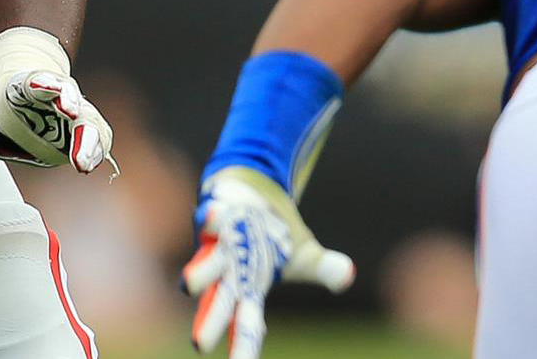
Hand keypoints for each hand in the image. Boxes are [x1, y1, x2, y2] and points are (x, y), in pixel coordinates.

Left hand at [0, 27, 113, 171]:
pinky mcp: (86, 137)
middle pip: (68, 94)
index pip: (34, 80)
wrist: (26, 107)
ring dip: (88, 138)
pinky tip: (87, 167)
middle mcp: (56, 98)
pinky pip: (97, 142)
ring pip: (89, 121)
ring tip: (83, 161)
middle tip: (68, 108)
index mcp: (26, 87)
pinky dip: (95, 152)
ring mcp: (75, 117)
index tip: (40, 85)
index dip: (39, 81)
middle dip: (69, 100)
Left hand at [183, 166, 354, 358]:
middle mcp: (231, 270)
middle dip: (211, 322)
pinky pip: (211, 219)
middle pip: (221, 301)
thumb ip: (324, 270)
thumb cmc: (274, 233)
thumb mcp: (305, 256)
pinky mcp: (215, 217)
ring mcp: (220, 244)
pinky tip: (211, 215)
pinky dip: (212, 219)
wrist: (253, 192)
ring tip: (188, 285)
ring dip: (200, 273)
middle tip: (200, 345)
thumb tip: (348, 275)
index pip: (247, 323)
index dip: (244, 346)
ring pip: (208, 262)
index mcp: (251, 287)